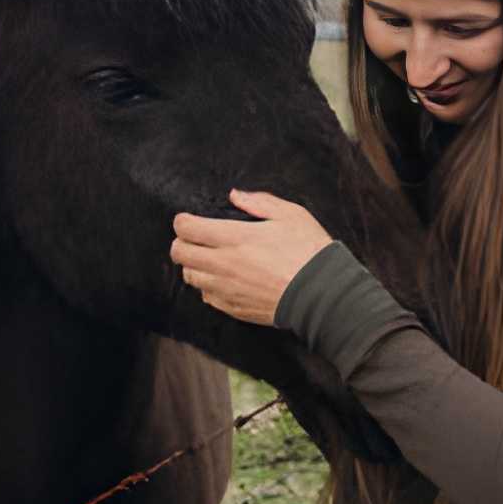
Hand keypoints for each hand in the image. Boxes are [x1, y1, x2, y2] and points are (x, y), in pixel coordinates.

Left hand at [170, 189, 333, 326]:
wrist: (322, 294)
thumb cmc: (309, 251)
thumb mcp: (290, 215)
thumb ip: (259, 202)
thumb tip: (235, 195)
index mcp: (235, 237)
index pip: (187, 228)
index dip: (182, 221)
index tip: (189, 220)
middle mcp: (225, 264)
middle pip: (180, 254)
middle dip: (181, 243)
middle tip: (195, 238)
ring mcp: (227, 289)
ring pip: (190, 277)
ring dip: (194, 265)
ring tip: (209, 259)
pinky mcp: (234, 308)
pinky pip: (206, 297)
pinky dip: (208, 287)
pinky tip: (224, 279)